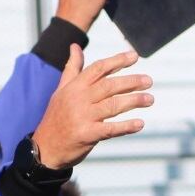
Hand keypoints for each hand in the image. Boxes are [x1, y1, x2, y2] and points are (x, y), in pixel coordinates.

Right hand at [32, 46, 152, 168]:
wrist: (44, 148)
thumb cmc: (57, 117)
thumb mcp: (61, 90)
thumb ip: (72, 69)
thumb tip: (75, 46)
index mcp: (74, 87)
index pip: (98, 69)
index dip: (117, 61)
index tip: (135, 56)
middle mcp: (78, 99)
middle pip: (108, 86)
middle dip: (130, 82)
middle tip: (149, 80)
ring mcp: (82, 117)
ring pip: (112, 105)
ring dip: (133, 101)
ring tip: (150, 99)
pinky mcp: (87, 135)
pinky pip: (110, 129)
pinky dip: (126, 126)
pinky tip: (140, 123)